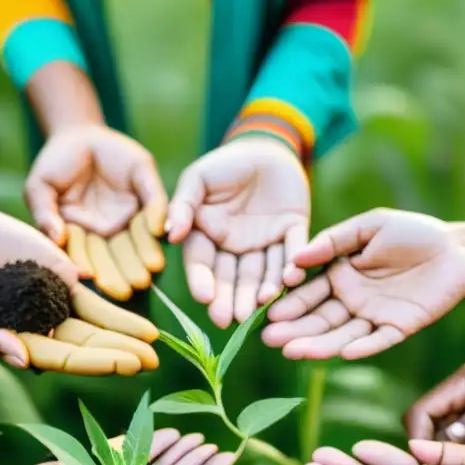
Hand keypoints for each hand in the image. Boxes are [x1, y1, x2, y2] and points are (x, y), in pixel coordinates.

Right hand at [0, 204, 159, 374]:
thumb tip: (21, 359)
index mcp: (21, 343)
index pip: (64, 357)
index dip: (96, 362)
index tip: (127, 365)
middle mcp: (44, 328)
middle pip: (89, 344)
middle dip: (121, 353)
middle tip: (153, 362)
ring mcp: (54, 302)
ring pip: (97, 322)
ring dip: (126, 334)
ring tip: (155, 344)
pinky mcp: (61, 274)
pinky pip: (93, 294)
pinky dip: (116, 306)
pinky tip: (139, 316)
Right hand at [26, 126, 166, 300]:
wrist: (79, 134)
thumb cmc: (54, 164)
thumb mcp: (40, 186)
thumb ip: (45, 212)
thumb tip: (56, 238)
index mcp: (79, 237)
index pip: (85, 258)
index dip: (90, 269)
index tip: (95, 281)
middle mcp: (105, 234)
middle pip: (113, 257)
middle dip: (122, 272)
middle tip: (131, 287)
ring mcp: (127, 218)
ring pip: (137, 240)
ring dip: (144, 254)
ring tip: (151, 268)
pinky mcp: (146, 197)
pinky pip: (152, 208)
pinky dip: (156, 218)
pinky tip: (161, 231)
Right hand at [166, 137, 309, 327]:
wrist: (266, 145)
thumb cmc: (225, 163)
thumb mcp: (198, 179)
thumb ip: (183, 205)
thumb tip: (170, 234)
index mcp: (209, 237)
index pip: (203, 264)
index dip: (202, 282)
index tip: (205, 297)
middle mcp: (236, 248)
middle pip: (232, 279)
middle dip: (231, 299)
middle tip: (230, 319)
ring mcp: (265, 243)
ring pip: (263, 273)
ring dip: (262, 291)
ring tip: (260, 305)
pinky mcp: (293, 232)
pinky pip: (294, 252)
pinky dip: (293, 266)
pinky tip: (290, 279)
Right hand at [262, 208, 464, 359]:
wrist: (456, 249)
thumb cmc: (411, 233)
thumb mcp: (369, 227)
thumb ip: (335, 241)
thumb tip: (297, 258)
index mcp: (339, 276)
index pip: (308, 293)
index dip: (289, 303)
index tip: (268, 312)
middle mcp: (352, 301)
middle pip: (319, 319)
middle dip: (294, 329)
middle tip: (270, 340)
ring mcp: (373, 317)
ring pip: (342, 334)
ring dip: (319, 344)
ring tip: (294, 352)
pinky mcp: (398, 328)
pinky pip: (378, 340)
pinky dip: (363, 348)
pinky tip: (345, 354)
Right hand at [405, 362, 464, 454]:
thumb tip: (445, 438)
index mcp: (457, 386)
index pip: (422, 410)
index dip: (418, 433)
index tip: (424, 457)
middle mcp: (453, 406)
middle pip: (422, 429)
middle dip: (423, 451)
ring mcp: (462, 425)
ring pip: (435, 446)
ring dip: (437, 462)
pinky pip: (454, 456)